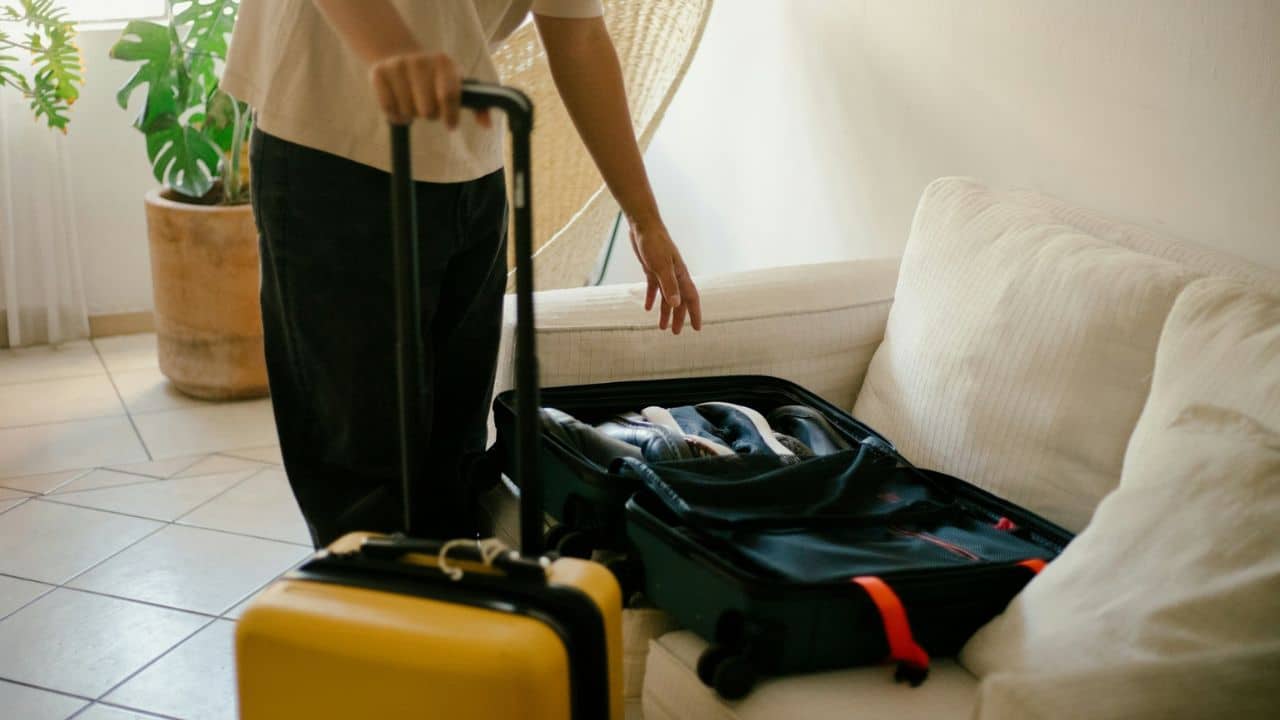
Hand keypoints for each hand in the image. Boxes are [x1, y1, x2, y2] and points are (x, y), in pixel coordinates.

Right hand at [369, 51, 490, 128]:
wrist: (399, 54)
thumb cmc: (436, 77)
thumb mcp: (458, 83)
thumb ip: (477, 105)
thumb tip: (487, 125)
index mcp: (444, 62)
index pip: (449, 96)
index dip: (450, 115)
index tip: (450, 125)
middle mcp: (420, 61)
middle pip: (428, 110)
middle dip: (429, 115)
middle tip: (427, 107)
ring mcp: (397, 65)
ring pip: (408, 112)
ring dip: (412, 115)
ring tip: (412, 103)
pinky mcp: (378, 73)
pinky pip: (389, 110)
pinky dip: (396, 116)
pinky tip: (399, 105)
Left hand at [629, 219, 701, 334]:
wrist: (644, 226)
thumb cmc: (655, 243)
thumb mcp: (661, 266)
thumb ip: (669, 285)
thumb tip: (676, 305)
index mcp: (681, 275)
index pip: (691, 298)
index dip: (695, 314)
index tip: (697, 328)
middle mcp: (675, 275)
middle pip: (679, 301)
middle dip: (679, 318)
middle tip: (676, 333)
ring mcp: (664, 272)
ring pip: (667, 297)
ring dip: (665, 312)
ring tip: (662, 327)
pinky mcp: (652, 269)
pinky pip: (654, 288)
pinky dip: (652, 298)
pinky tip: (648, 308)